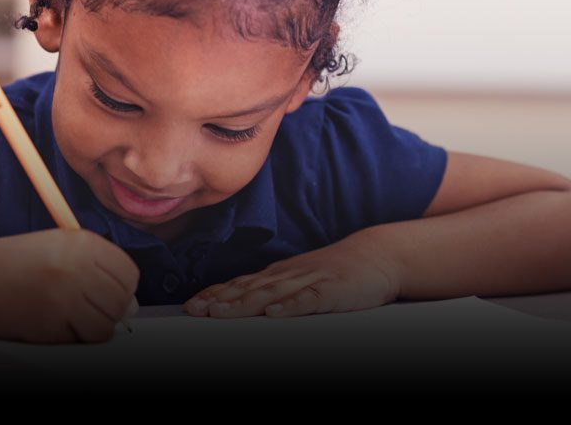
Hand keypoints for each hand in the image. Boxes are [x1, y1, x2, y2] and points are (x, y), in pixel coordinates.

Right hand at [0, 228, 138, 343]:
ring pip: (107, 325)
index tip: (110, 292)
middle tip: (90, 309)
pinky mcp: (52, 324)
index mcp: (82, 243)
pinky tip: (58, 324)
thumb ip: (96, 267)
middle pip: (122, 300)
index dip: (123, 287)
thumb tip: (131, 305)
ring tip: (74, 317)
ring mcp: (65, 297)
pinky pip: (83, 339)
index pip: (128, 272)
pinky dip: (76, 337)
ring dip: (96, 326)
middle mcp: (77, 268)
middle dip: (113, 310)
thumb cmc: (16, 263)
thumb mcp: (58, 247)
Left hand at [183, 234, 398, 318]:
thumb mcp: (302, 278)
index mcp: (280, 274)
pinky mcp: (333, 291)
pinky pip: (309, 299)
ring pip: (271, 293)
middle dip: (219, 300)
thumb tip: (247, 303)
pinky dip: (290, 306)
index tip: (191, 304)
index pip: (241, 283)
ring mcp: (310, 281)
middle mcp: (289, 275)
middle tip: (194, 311)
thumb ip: (276, 290)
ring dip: (243, 303)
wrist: (378, 255)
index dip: (215, 294)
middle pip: (248, 289)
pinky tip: (275, 314)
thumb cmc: (337, 271)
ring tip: (220, 313)